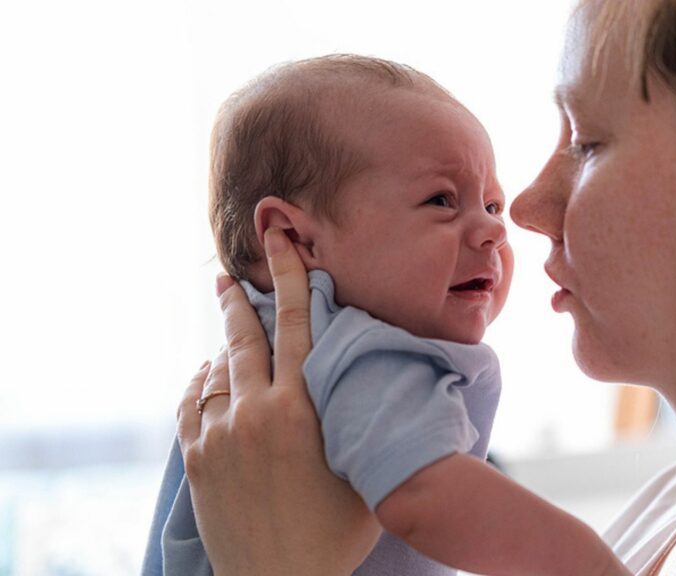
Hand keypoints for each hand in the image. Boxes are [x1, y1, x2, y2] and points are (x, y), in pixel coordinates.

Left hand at [177, 227, 380, 575]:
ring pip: (217, 370)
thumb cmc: (334, 535)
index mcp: (301, 410)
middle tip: (228, 276)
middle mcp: (255, 414)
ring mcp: (219, 436)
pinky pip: (192, 403)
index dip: (290, 277)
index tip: (280, 240)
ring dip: (225, 348)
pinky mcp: (197, 459)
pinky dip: (201, 382)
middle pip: (246, 338)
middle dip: (239, 301)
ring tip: (229, 337)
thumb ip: (363, 422)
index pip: (298, 326)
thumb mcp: (364, 472)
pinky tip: (208, 376)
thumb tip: (381, 385)